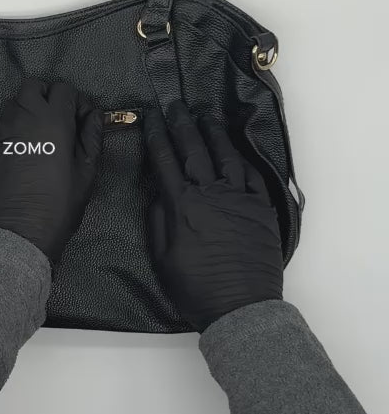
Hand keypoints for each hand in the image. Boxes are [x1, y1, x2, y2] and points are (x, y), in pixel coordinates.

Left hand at [0, 78, 103, 265]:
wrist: (18, 229)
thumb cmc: (59, 203)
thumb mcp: (87, 171)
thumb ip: (92, 135)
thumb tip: (93, 114)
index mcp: (53, 119)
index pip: (63, 89)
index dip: (75, 101)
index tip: (80, 121)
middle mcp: (23, 114)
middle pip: (34, 86)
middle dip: (47, 96)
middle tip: (57, 121)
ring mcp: (1, 126)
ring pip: (15, 101)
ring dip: (29, 109)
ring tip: (39, 135)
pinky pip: (2, 121)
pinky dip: (14, 125)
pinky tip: (22, 148)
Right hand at [144, 101, 282, 331]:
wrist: (240, 307)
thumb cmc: (196, 288)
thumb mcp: (162, 258)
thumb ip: (157, 222)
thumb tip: (157, 195)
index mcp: (183, 206)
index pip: (165, 161)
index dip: (157, 137)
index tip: (152, 119)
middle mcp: (211, 194)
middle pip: (194, 150)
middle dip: (183, 125)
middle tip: (176, 106)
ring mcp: (239, 199)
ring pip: (225, 156)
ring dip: (213, 133)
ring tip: (205, 116)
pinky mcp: (261, 209)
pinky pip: (251, 176)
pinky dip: (242, 158)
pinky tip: (235, 148)